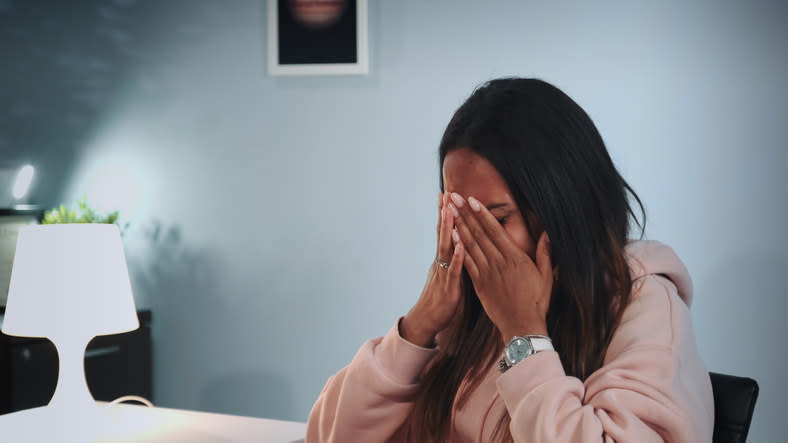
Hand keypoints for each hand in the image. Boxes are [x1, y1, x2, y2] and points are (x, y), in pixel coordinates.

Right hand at [400, 193, 464, 347]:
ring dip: (448, 228)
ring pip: (446, 247)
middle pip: (443, 233)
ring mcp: (443, 273)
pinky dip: (457, 256)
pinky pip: (454, 270)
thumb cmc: (442, 299)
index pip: (444, 231)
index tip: (447, 193)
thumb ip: (454, 260)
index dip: (445, 213)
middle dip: (445, 213)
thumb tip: (460, 245)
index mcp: (443, 259)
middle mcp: (441, 262)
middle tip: (446, 192)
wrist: (428, 321)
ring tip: (451, 210)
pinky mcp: (449, 287)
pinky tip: (461, 244)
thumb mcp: (448, 275)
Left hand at [448, 193, 552, 340]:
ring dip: (458, 225)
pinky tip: (451, 236)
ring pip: (470, 245)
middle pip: (478, 233)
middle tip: (453, 196)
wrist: (522, 327)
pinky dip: (458, 248)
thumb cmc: (537, 301)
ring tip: (448, 210)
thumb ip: (545, 253)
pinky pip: (467, 263)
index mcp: (515, 257)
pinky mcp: (479, 284)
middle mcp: (499, 262)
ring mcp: (487, 273)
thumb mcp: (546, 276)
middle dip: (464, 213)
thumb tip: (547, 233)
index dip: (482, 213)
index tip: (471, 199)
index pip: (495, 230)